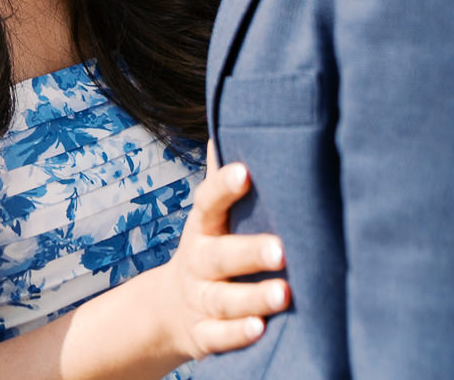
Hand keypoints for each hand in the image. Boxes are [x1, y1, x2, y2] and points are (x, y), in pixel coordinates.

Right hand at [154, 143, 289, 361]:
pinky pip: (218, 337)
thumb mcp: (211, 215)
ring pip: (222, 299)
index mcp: (203, 227)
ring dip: (252, 298)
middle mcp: (198, 262)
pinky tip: (261, 330)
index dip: (224, 187)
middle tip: (283, 250)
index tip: (246, 172)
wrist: (170, 311)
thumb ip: (223, 176)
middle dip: (249, 252)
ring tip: (283, 294)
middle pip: (219, 256)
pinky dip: (237, 335)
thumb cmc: (210, 249)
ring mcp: (199, 300)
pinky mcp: (203, 335)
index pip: (208, 203)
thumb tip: (233, 116)